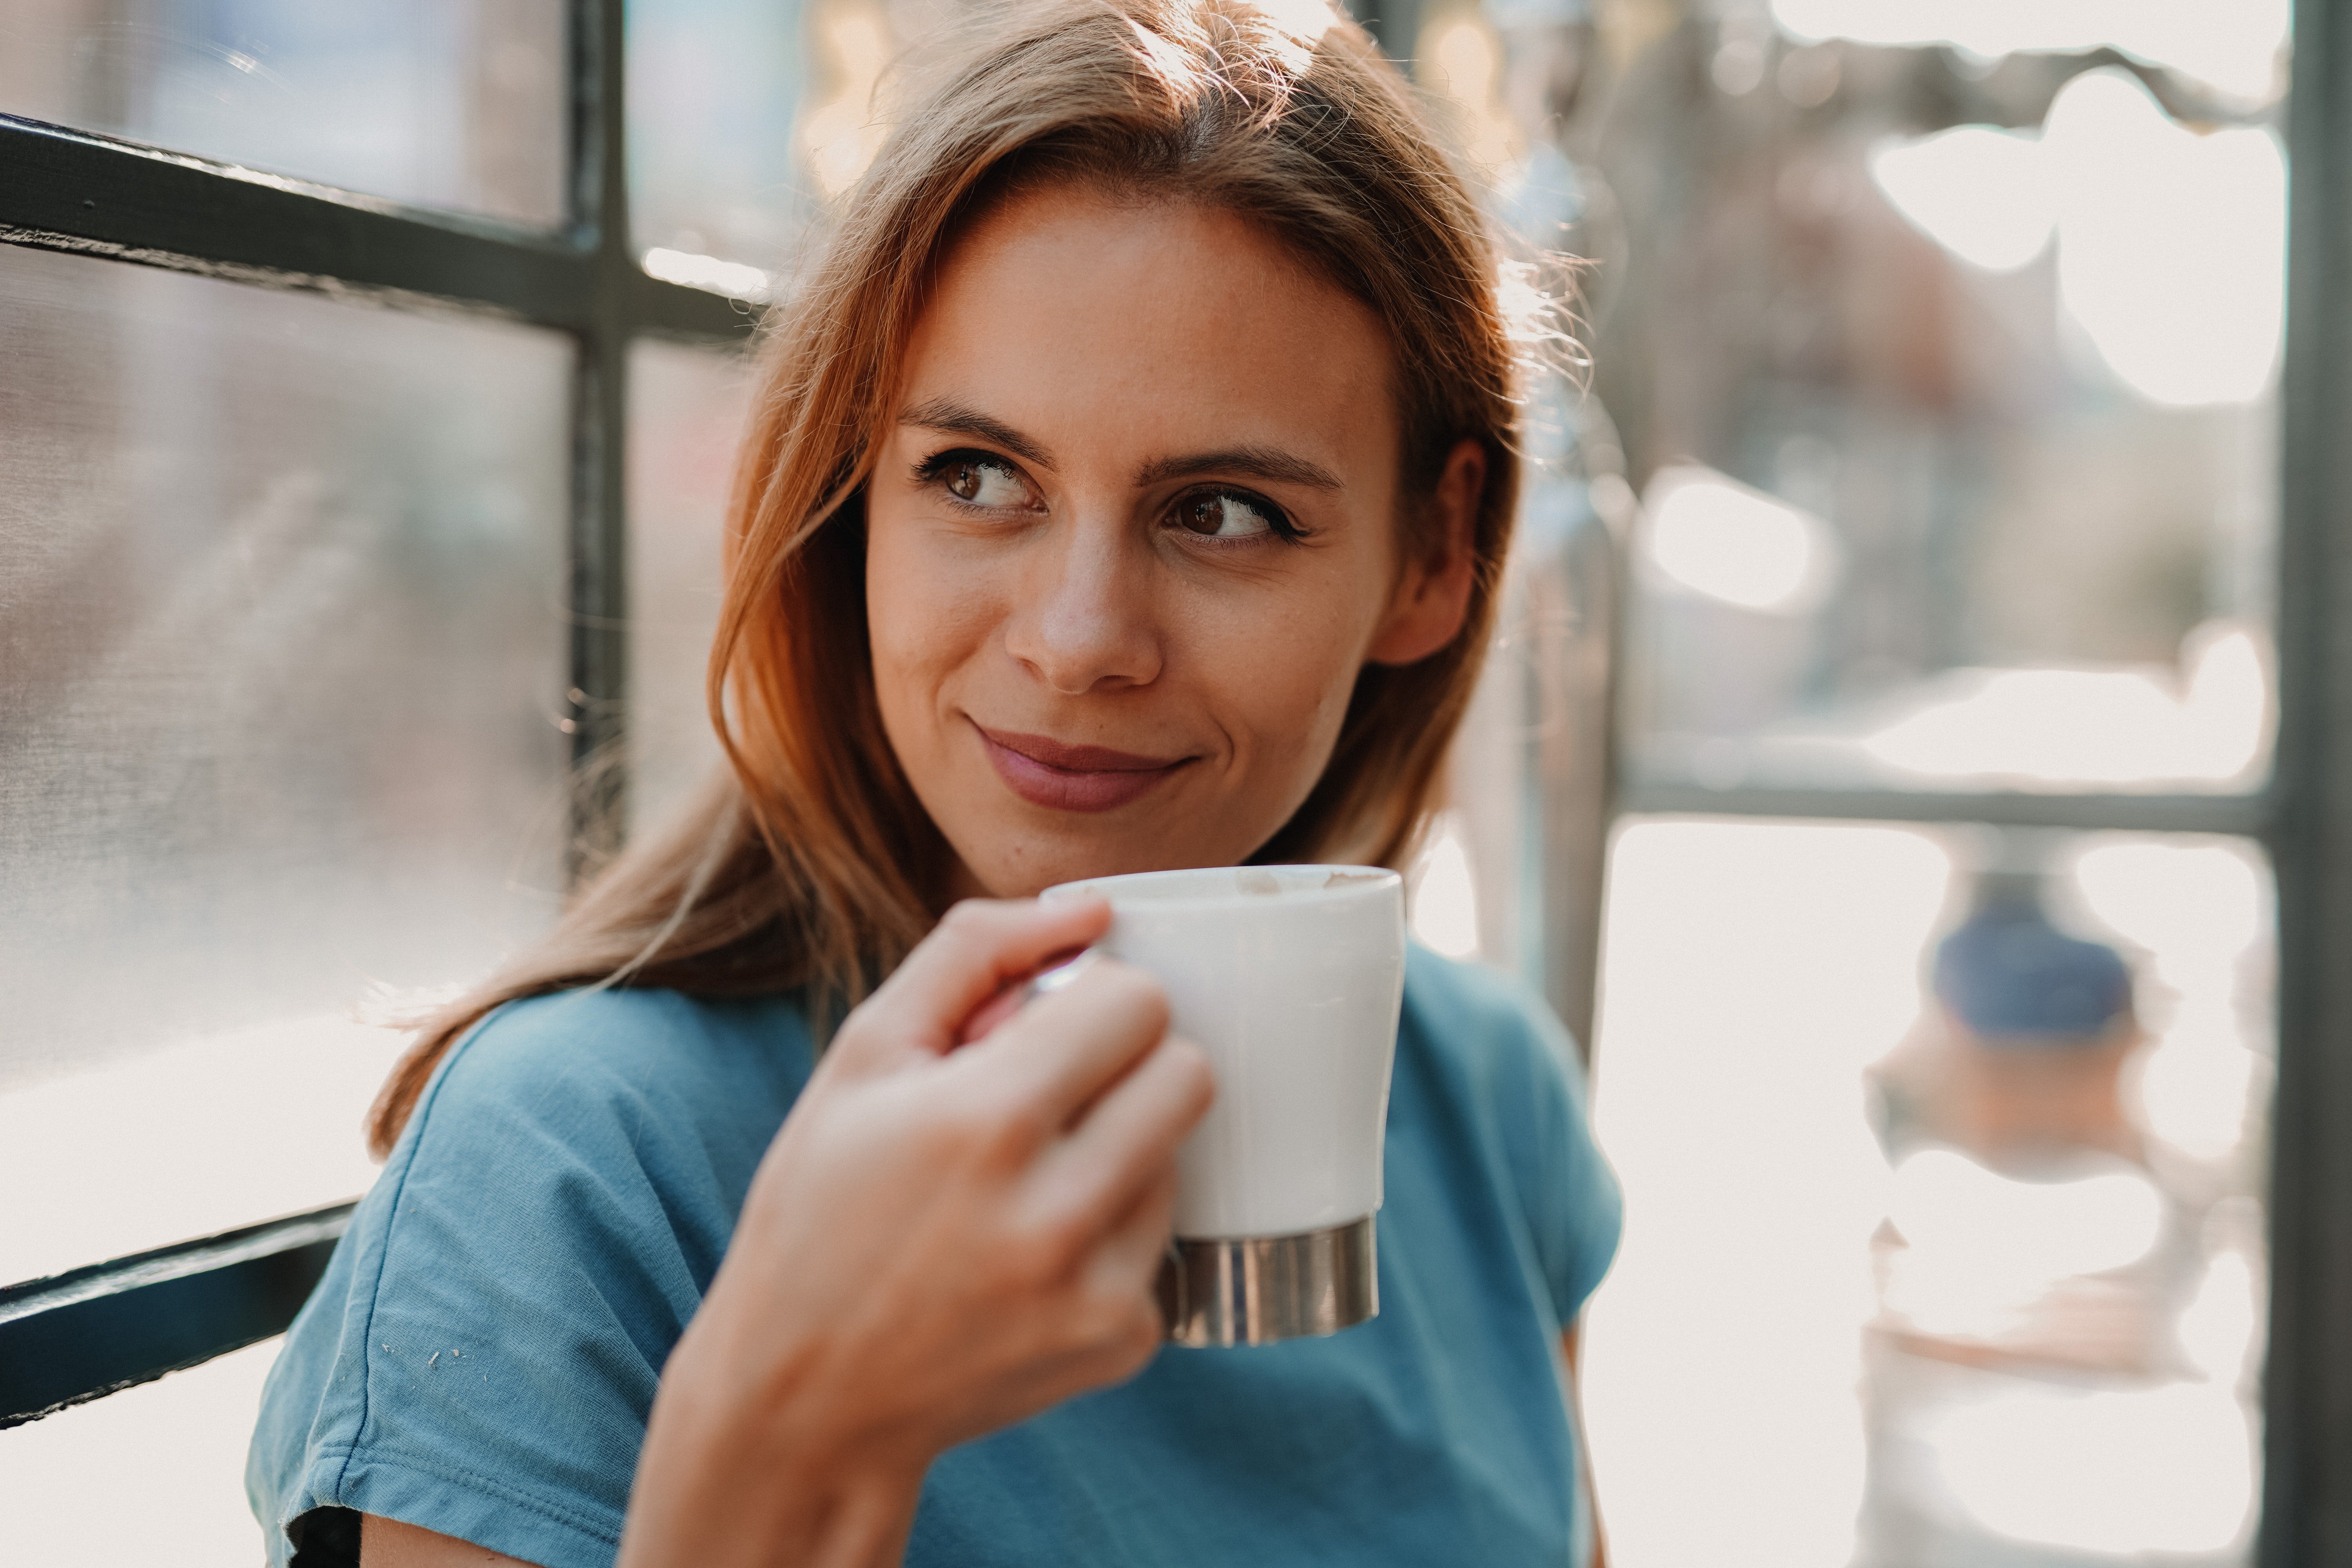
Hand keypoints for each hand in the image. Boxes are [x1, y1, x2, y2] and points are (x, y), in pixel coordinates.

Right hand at [619, 897, 1213, 1567]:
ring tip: (1026, 1184)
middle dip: (1128, 1064)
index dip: (1091, 1001)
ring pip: (1180, 1155)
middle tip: (1053, 1095)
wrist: (805, 1399)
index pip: (1137, 1002)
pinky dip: (1111, 1235)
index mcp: (985, 1121)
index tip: (1043, 1030)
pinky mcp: (1123, 1342)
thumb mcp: (864, 1055)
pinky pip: (1164, 1243)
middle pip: (1188, 1074)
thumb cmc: (822, 1208)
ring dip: (1121, 1149)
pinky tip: (1031, 1256)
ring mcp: (1097, 1287)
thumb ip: (975, 953)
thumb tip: (1094, 907)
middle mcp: (1053, 1210)